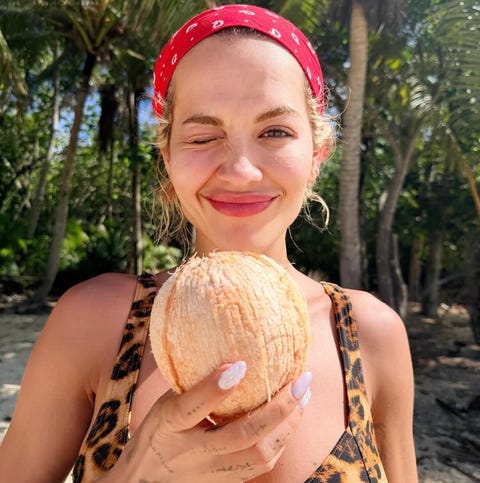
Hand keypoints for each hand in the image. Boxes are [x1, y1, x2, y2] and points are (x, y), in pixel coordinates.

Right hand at [104, 361, 311, 481]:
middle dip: (278, 407)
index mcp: (169, 425)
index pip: (191, 407)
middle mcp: (192, 451)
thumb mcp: (163, 404)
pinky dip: (282, 439)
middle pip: (241, 435)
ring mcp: (211, 471)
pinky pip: (261, 464)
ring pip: (260, 454)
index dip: (215, 387)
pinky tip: (292, 418)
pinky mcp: (226, 482)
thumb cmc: (156, 434)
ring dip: (288, 424)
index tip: (240, 364)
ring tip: (304, 396)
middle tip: (302, 379)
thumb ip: (192, 385)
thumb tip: (231, 352)